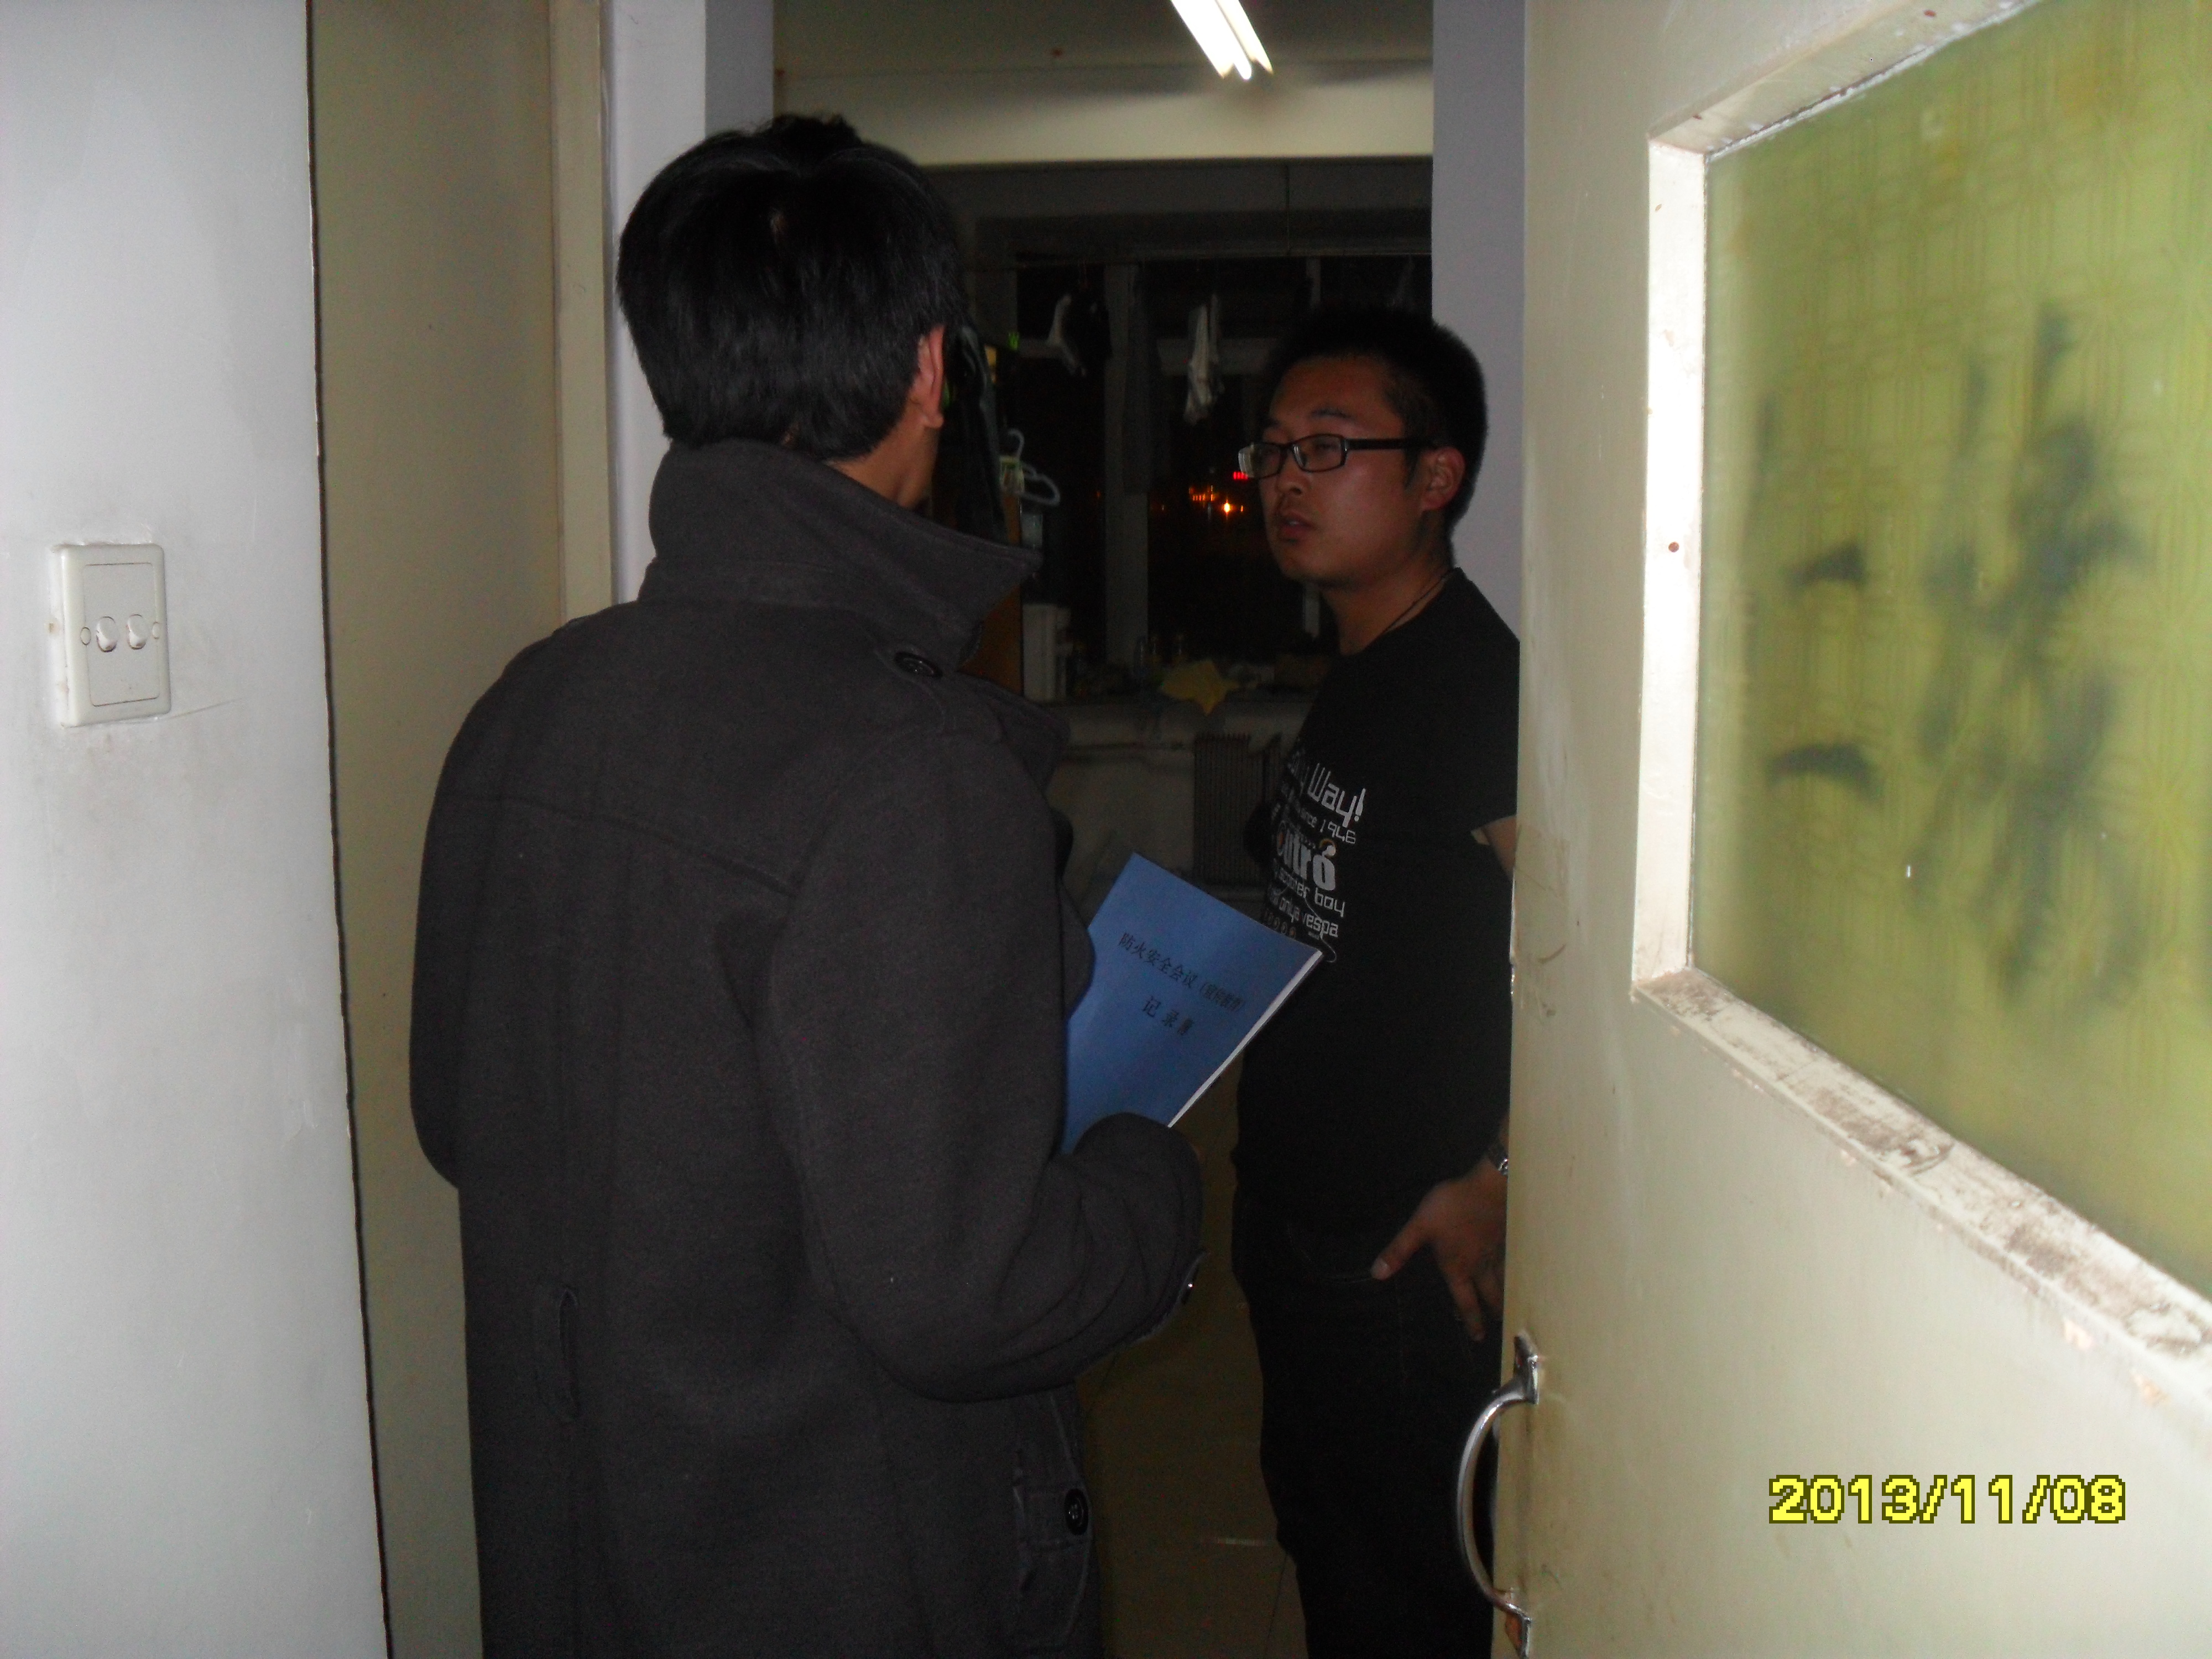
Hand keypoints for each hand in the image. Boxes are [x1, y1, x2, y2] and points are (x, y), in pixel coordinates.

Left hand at [1372, 1160, 1507, 1339]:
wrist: (1490, 1187)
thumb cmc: (1452, 1207)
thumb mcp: (1419, 1226)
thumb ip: (1400, 1250)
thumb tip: (1378, 1274)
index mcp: (1459, 1267)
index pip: (1465, 1301)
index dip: (1471, 1320)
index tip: (1478, 1337)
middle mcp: (1481, 1266)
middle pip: (1491, 1296)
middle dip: (1493, 1312)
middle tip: (1498, 1325)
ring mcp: (1498, 1253)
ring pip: (1504, 1282)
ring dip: (1504, 1296)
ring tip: (1507, 1307)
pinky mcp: (1509, 1239)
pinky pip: (1512, 1264)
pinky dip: (1512, 1275)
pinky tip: (1514, 1272)